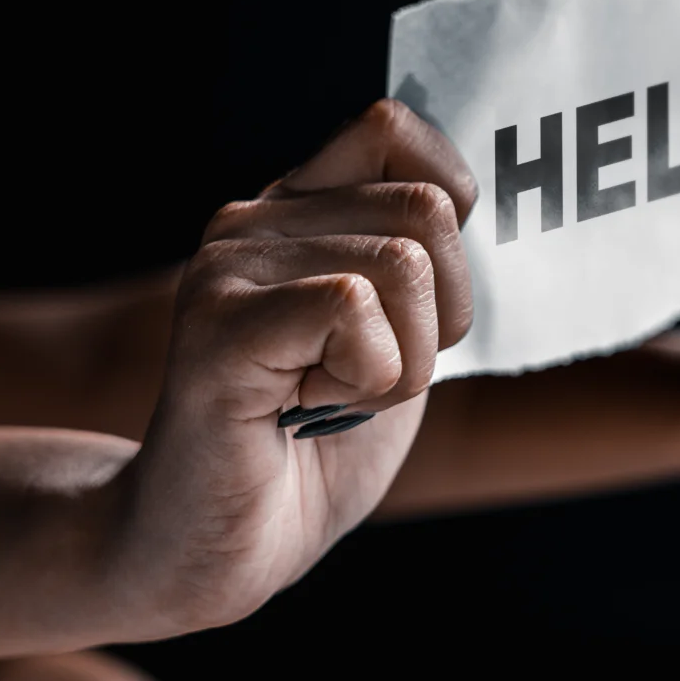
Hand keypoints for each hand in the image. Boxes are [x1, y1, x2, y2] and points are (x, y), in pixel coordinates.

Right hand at [107, 99, 476, 634]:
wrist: (212, 551)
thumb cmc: (309, 451)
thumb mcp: (398, 340)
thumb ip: (427, 264)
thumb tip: (467, 200)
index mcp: (298, 211)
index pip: (395, 129)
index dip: (446, 213)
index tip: (417, 302)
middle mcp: (255, 219)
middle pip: (425, 211)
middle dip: (437, 320)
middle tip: (365, 379)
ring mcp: (228, 265)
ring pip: (402, 265)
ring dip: (400, 364)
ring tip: (328, 399)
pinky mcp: (217, 324)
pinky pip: (353, 307)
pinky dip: (365, 378)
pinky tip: (304, 408)